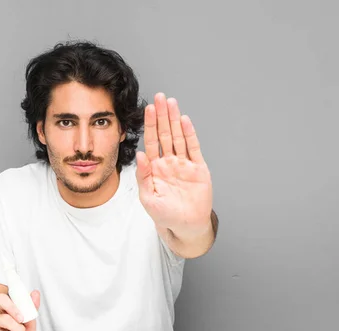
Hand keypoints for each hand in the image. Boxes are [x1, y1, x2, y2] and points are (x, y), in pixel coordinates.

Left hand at [135, 93, 212, 235]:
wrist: (185, 226)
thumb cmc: (165, 215)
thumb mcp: (148, 198)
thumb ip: (143, 176)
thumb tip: (140, 155)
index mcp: (156, 168)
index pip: (151, 142)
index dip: (149, 125)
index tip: (148, 109)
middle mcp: (169, 162)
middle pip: (165, 134)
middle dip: (162, 115)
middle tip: (159, 97)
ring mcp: (184, 164)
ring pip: (178, 137)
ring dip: (174, 120)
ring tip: (171, 103)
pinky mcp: (198, 168)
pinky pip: (193, 148)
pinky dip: (189, 134)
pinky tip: (185, 121)